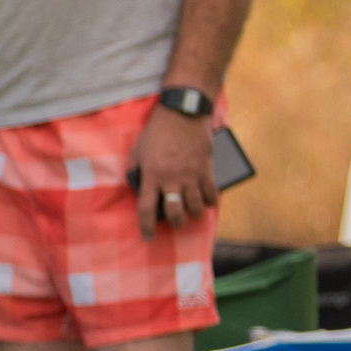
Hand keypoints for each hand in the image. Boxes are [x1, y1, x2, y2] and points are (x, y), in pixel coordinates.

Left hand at [131, 105, 216, 240]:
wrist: (182, 113)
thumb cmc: (157, 131)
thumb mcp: (138, 150)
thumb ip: (137, 170)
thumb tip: (139, 186)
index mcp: (151, 175)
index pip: (147, 209)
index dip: (147, 227)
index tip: (149, 237)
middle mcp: (171, 179)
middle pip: (175, 213)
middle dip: (176, 222)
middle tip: (176, 221)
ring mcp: (191, 175)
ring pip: (196, 206)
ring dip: (194, 213)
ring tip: (192, 211)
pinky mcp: (206, 169)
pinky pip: (212, 193)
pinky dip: (211, 200)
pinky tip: (208, 201)